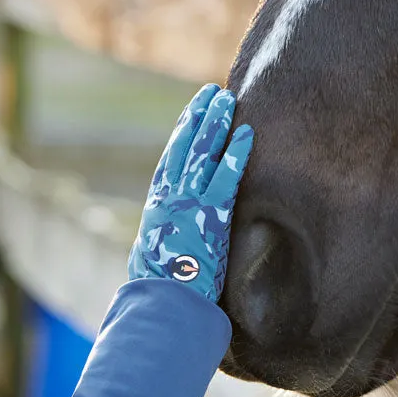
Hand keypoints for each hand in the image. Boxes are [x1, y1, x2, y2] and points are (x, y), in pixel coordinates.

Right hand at [128, 84, 253, 301]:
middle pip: (185, 146)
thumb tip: (156, 243)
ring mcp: (188, 202)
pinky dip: (235, 153)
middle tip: (212, 94)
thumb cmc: (157, 288)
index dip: (182, 133)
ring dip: (215, 123)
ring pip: (202, 153)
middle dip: (198, 117)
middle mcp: (169, 196)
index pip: (171, 159)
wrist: (163, 301)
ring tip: (227, 100)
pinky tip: (246, 133)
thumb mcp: (151, 256)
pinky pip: (225, 177)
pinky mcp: (209, 214)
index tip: (192, 113)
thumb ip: (161, 239)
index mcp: (157, 204)